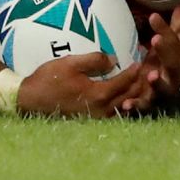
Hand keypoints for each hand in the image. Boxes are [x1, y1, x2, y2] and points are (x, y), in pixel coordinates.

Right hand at [16, 52, 152, 117]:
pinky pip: (114, 112)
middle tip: (149, 72)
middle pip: (129, 96)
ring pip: (123, 106)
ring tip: (142, 84)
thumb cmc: (49, 79)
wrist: (30, 100)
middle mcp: (101, 109)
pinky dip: (123, 103)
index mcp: (98, 94)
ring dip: (134, 95)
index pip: (124, 82)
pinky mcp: (91, 119)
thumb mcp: (71, 63)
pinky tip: (124, 96)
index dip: (135, 71)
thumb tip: (114, 60)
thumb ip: (94, 60)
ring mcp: (96, 117)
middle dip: (141, 84)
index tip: (142, 60)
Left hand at [136, 0, 179, 103]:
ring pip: (163, 88)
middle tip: (155, 39)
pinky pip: (143, 106)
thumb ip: (179, 21)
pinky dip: (135, 106)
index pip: (175, 42)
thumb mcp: (172, 40)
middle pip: (173, 64)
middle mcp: (174, 76)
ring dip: (158, 83)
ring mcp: (162, 91)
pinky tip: (125, 105)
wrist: (157, 88)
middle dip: (166, 52)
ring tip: (151, 75)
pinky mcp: (148, 103)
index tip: (153, 17)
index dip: (166, 30)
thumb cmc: (163, 59)